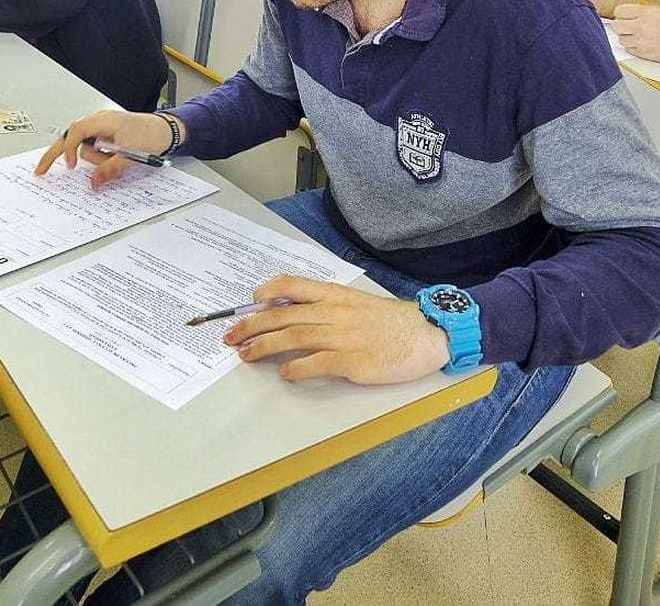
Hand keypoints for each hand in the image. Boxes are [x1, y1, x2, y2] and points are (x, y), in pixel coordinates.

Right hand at [36, 109, 180, 187]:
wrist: (166, 130)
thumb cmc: (151, 136)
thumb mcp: (131, 155)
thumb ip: (110, 169)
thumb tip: (94, 183)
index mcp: (104, 120)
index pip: (76, 132)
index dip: (69, 149)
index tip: (71, 166)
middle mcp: (99, 121)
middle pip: (70, 137)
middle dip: (57, 154)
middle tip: (41, 170)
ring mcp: (101, 127)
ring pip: (86, 148)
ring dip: (97, 159)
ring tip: (117, 159)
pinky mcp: (105, 134)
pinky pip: (92, 147)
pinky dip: (97, 156)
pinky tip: (112, 158)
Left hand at [224, 276, 449, 383]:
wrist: (427, 334)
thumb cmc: (392, 322)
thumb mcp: (357, 303)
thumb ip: (328, 306)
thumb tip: (295, 314)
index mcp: (335, 294)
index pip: (290, 285)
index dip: (264, 294)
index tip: (247, 304)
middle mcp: (334, 311)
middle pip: (281, 315)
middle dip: (250, 326)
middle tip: (231, 337)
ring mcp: (341, 335)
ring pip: (291, 338)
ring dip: (263, 347)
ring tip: (247, 355)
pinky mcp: (351, 360)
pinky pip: (314, 364)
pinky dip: (294, 370)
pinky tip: (285, 375)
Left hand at [611, 1, 659, 66]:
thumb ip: (647, 11)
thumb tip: (633, 13)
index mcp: (646, 13)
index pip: (619, 11)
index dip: (621, 13)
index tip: (623, 15)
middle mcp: (641, 27)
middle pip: (616, 26)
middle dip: (619, 25)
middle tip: (625, 26)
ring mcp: (642, 42)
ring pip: (621, 40)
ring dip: (626, 38)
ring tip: (636, 36)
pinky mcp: (645, 55)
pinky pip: (630, 51)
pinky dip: (633, 48)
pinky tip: (641, 44)